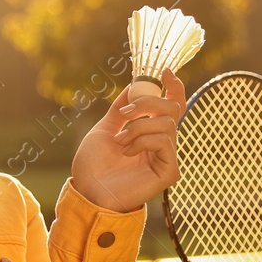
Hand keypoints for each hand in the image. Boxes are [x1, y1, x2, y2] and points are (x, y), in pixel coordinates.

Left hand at [70, 68, 184, 212]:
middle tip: (125, 113)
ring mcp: (167, 157)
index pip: (171, 106)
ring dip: (137, 127)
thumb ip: (121, 109)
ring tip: (120, 142)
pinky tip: (127, 153)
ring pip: (166, 124)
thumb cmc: (94, 165)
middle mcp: (162, 143)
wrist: (87, 190)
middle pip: (173, 109)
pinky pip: (164, 142)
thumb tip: (135, 86)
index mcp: (150, 133)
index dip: (173, 87)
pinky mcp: (169, 171)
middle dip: (147, 104)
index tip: (164, 72)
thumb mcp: (105, 129)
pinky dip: (142, 141)